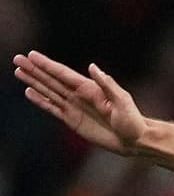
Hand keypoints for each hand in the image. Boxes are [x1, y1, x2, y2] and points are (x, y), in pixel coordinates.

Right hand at [13, 52, 146, 154]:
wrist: (134, 140)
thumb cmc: (132, 120)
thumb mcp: (122, 101)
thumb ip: (107, 85)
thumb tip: (92, 67)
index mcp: (91, 88)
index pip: (63, 74)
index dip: (47, 65)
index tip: (32, 55)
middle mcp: (80, 95)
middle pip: (52, 80)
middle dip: (34, 69)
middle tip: (17, 59)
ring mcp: (74, 107)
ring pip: (48, 91)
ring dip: (33, 82)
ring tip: (18, 71)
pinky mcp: (72, 120)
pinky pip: (52, 108)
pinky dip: (40, 100)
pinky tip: (29, 92)